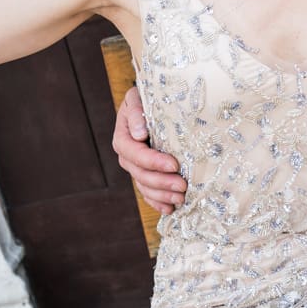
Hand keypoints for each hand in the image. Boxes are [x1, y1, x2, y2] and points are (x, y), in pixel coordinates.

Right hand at [112, 87, 186, 214]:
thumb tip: (138, 134)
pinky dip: (158, 202)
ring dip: (162, 196)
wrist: (151, 106)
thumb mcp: (138, 98)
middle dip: (162, 182)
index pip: (136, 154)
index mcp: (123, 138)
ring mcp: (135, 168)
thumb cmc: (147, 99)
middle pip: (141, 174)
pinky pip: (148, 194)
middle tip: (183, 186)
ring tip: (181, 199)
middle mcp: (127, 157)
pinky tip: (170, 209)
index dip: (153, 161)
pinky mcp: (145, 176)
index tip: (174, 164)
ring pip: (145, 187)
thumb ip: (137, 112)